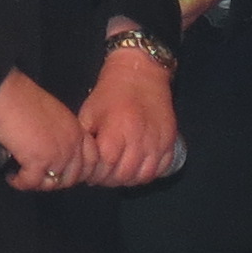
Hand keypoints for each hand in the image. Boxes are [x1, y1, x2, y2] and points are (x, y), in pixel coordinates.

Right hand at [0, 70, 88, 190]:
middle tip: (40, 178)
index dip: (79, 172)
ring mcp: (58, 154)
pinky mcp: (38, 161)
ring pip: (54, 184)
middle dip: (56, 182)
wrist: (6, 95)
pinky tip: (12, 177)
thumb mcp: (54, 114)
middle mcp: (72, 144)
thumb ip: (61, 133)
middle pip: (73, 177)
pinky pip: (31, 183)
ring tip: (24, 178)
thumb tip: (53, 150)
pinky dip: (19, 182)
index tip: (64, 174)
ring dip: (38, 184)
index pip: (92, 160)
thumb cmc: (23, 99)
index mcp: (76, 130)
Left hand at [82, 45, 180, 187]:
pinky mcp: (170, 140)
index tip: (91, 172)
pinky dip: (148, 173)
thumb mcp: (90, 113)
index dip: (97, 174)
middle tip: (104, 174)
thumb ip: (86, 140)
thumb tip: (82, 163)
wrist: (140, 73)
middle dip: (111, 179)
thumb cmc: (110, 93)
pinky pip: (161, 168)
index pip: (106, 166)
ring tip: (120, 171)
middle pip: (125, 175)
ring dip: (130, 178)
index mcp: (117, 131)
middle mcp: (139, 139)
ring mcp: (157, 142)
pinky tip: (137, 167)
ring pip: (144, 176)